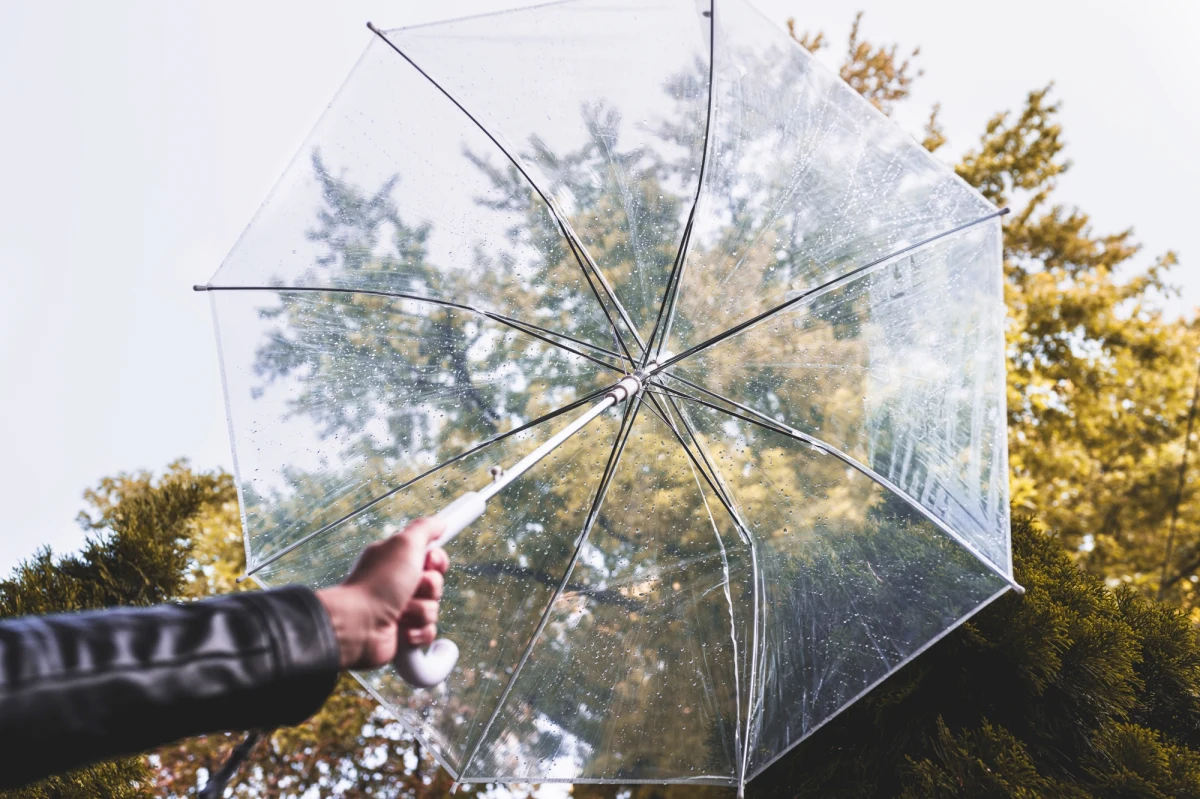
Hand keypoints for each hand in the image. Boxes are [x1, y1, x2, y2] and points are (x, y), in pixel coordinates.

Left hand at [316, 518, 449, 669]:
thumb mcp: (404, 544)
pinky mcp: (403, 634)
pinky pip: (428, 632)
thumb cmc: (378, 583)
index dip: (436, 561)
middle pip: (436, 584)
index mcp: (397, 561)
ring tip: (400, 612)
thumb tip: (441, 522)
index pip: (432, 558)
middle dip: (429, 588)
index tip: (430, 561)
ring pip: (433, 609)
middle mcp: (398, 584)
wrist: (358, 625)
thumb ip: (425, 528)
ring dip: (420, 611)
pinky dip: (418, 632)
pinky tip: (402, 630)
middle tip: (411, 588)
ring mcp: (400, 610)